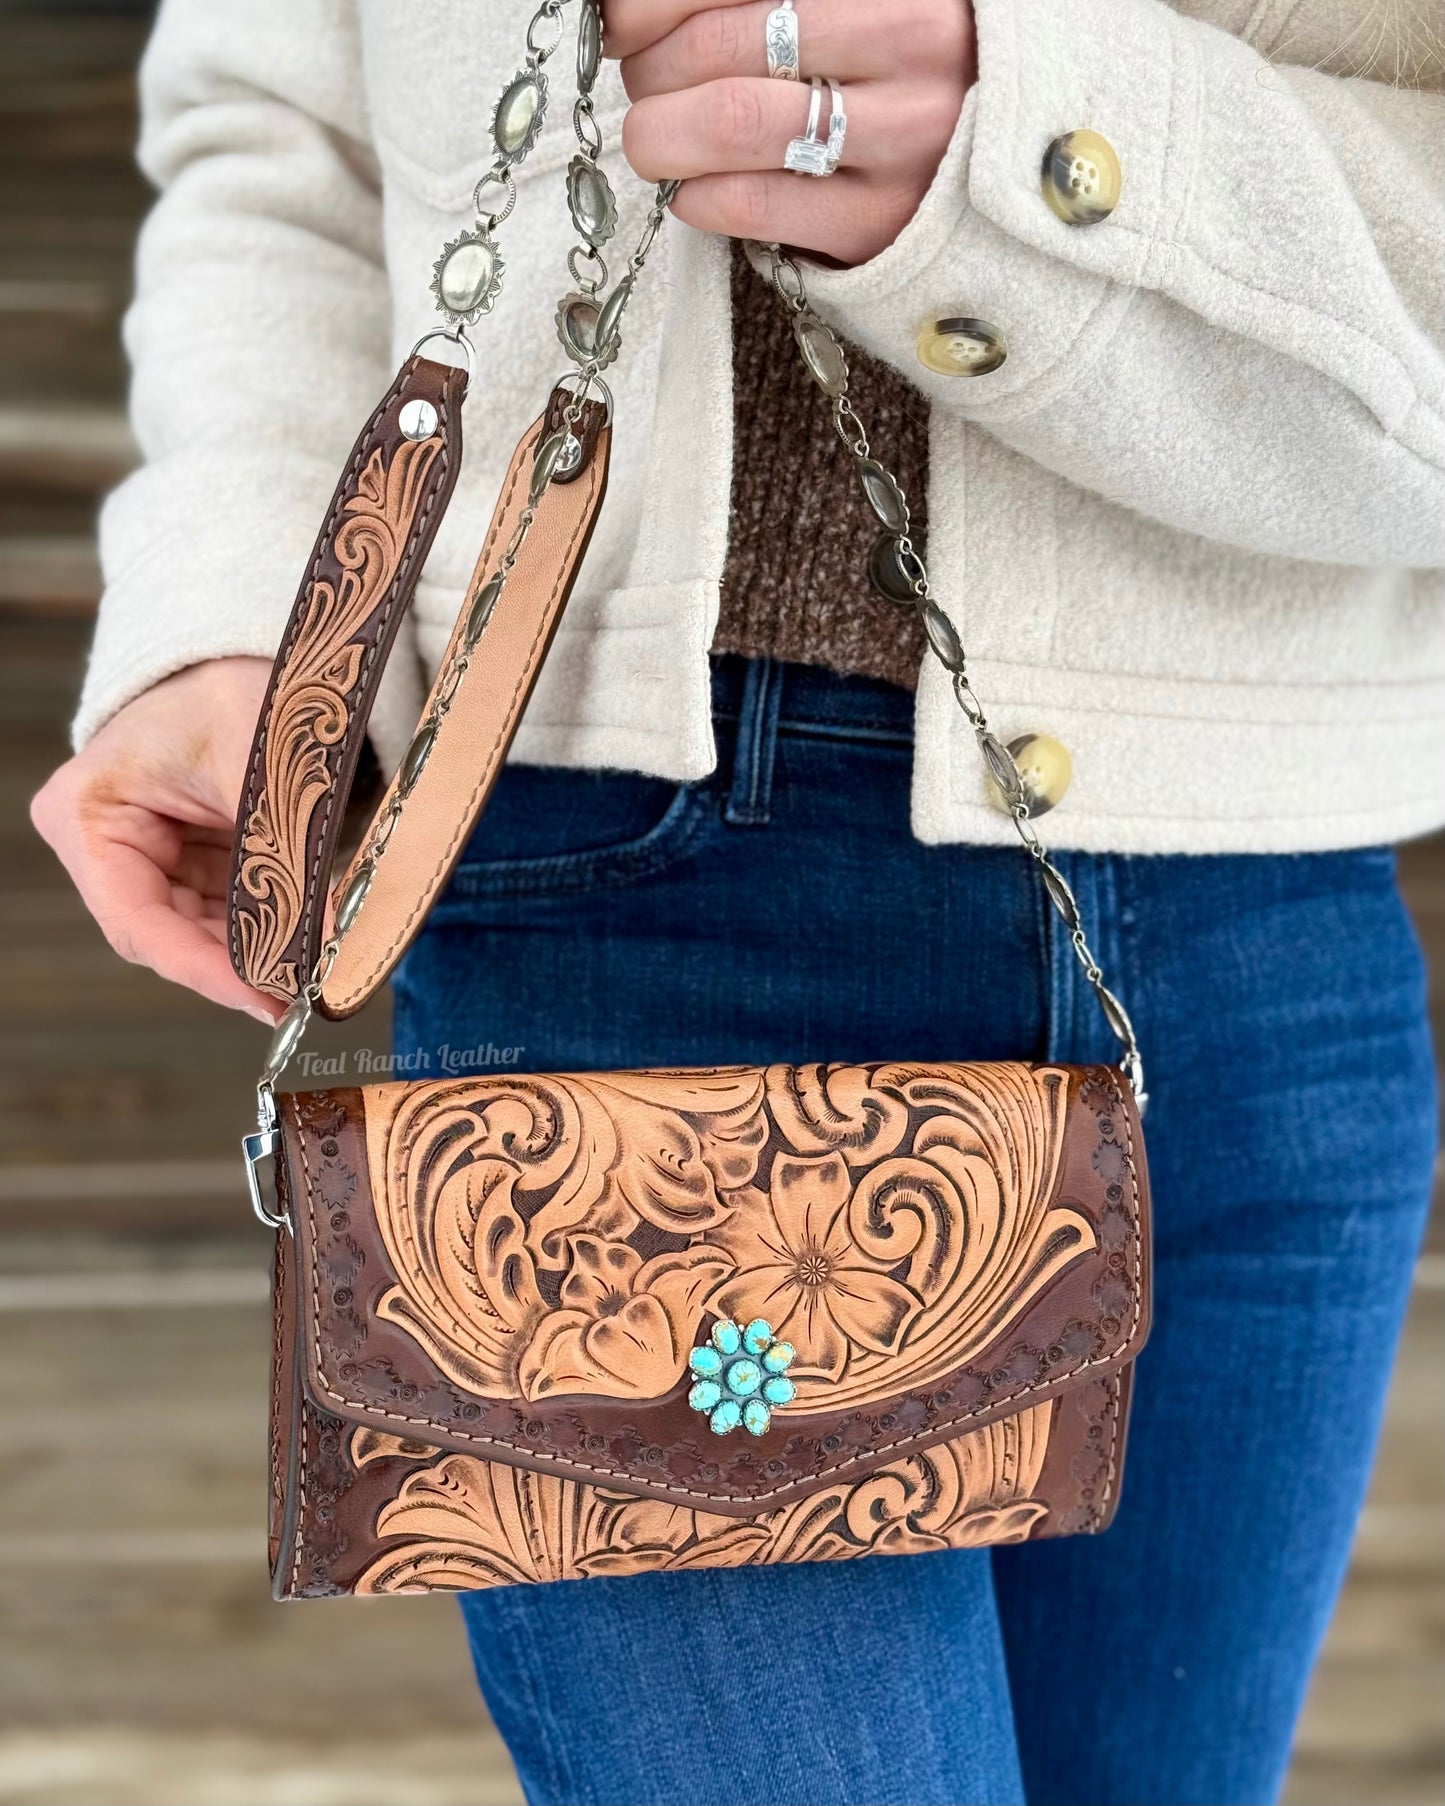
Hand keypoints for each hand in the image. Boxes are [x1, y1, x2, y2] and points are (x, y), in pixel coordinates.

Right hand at [31, 657, 282, 1024]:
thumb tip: (321, 933)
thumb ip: (277, 848)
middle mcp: (105, 847)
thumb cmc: (226, 685)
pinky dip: (270, 924)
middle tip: (302, 994)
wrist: (238, 652)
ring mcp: (148, 858)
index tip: (260, 996)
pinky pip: (229, 909)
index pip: (137, 922)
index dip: (201, 968)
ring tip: (315, 972)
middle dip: (239, 965)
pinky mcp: (190, 861)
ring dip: (259, 951)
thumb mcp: (251, 759)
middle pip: (170, 936)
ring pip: (203, 932)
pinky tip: (311, 939)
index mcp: (87, 817)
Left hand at [608, 0, 974, 265]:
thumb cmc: (905, 76)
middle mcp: (907, 43)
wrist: (1001, 167)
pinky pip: (747, 204)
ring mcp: (900, 139)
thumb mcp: (856, 9)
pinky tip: (697, 189)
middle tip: (645, 84)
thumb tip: (635, 12)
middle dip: (649, 69)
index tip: (620, 21)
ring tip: (656, 138)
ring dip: (659, 134)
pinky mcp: (878, 223)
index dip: (652, 2)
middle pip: (716, 45)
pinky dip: (695, 196)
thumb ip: (763, 0)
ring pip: (726, 122)